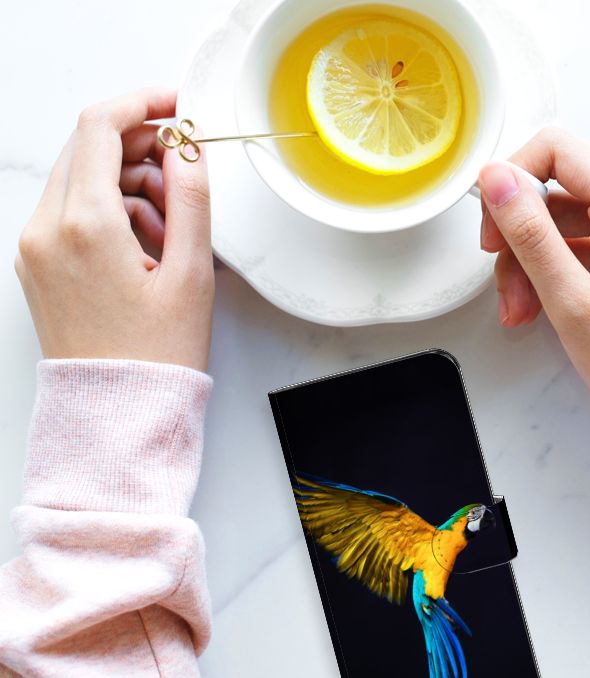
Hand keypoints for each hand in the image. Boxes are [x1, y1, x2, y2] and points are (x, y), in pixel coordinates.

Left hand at [15, 88, 213, 371]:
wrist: (117, 412)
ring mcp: (35, 246)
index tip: (176, 105)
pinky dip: (111, 209)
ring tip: (173, 228)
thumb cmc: (156, 354)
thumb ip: (192, 198)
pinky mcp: (37, 263)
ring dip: (129, 182)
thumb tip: (188, 147)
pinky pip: (72, 210)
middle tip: (185, 173)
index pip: (101, 127)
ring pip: (81, 178)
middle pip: (88, 148)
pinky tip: (148, 244)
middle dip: (141, 147)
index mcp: (85, 225)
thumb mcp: (192, 272)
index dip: (143, 103)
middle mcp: (47, 229)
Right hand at [478, 128, 589, 426]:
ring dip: (529, 257)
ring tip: (520, 308)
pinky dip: (550, 267)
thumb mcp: (571, 301)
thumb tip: (495, 178)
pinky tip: (537, 305)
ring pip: (561, 214)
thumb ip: (530, 233)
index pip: (558, 149)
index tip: (493, 225)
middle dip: (519, 230)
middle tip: (503, 277)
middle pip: (557, 182)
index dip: (513, 179)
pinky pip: (578, 237)